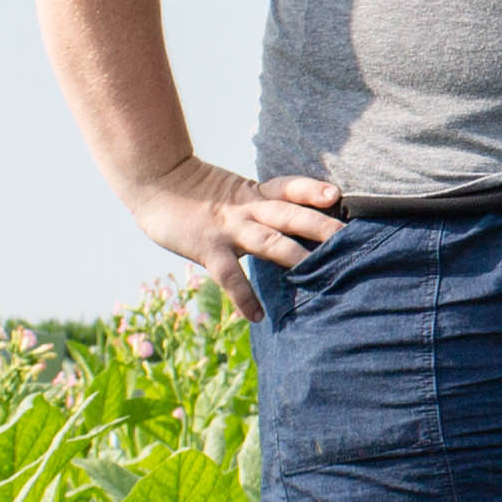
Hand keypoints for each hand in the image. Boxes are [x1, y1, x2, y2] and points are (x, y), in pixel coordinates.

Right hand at [131, 157, 340, 319]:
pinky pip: (230, 275)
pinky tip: (257, 316)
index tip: (338, 196)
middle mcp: (246, 209)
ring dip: (293, 254)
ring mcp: (228, 229)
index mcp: (254, 194)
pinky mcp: (207, 249)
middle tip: (347, 236)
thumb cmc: (196, 194)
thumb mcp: (233, 194)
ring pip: (267, 240)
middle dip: (318, 224)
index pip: (289, 188)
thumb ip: (260, 207)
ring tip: (317, 271)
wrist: (154, 184)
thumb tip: (294, 226)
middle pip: (288, 213)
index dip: (312, 190)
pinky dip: (244, 296)